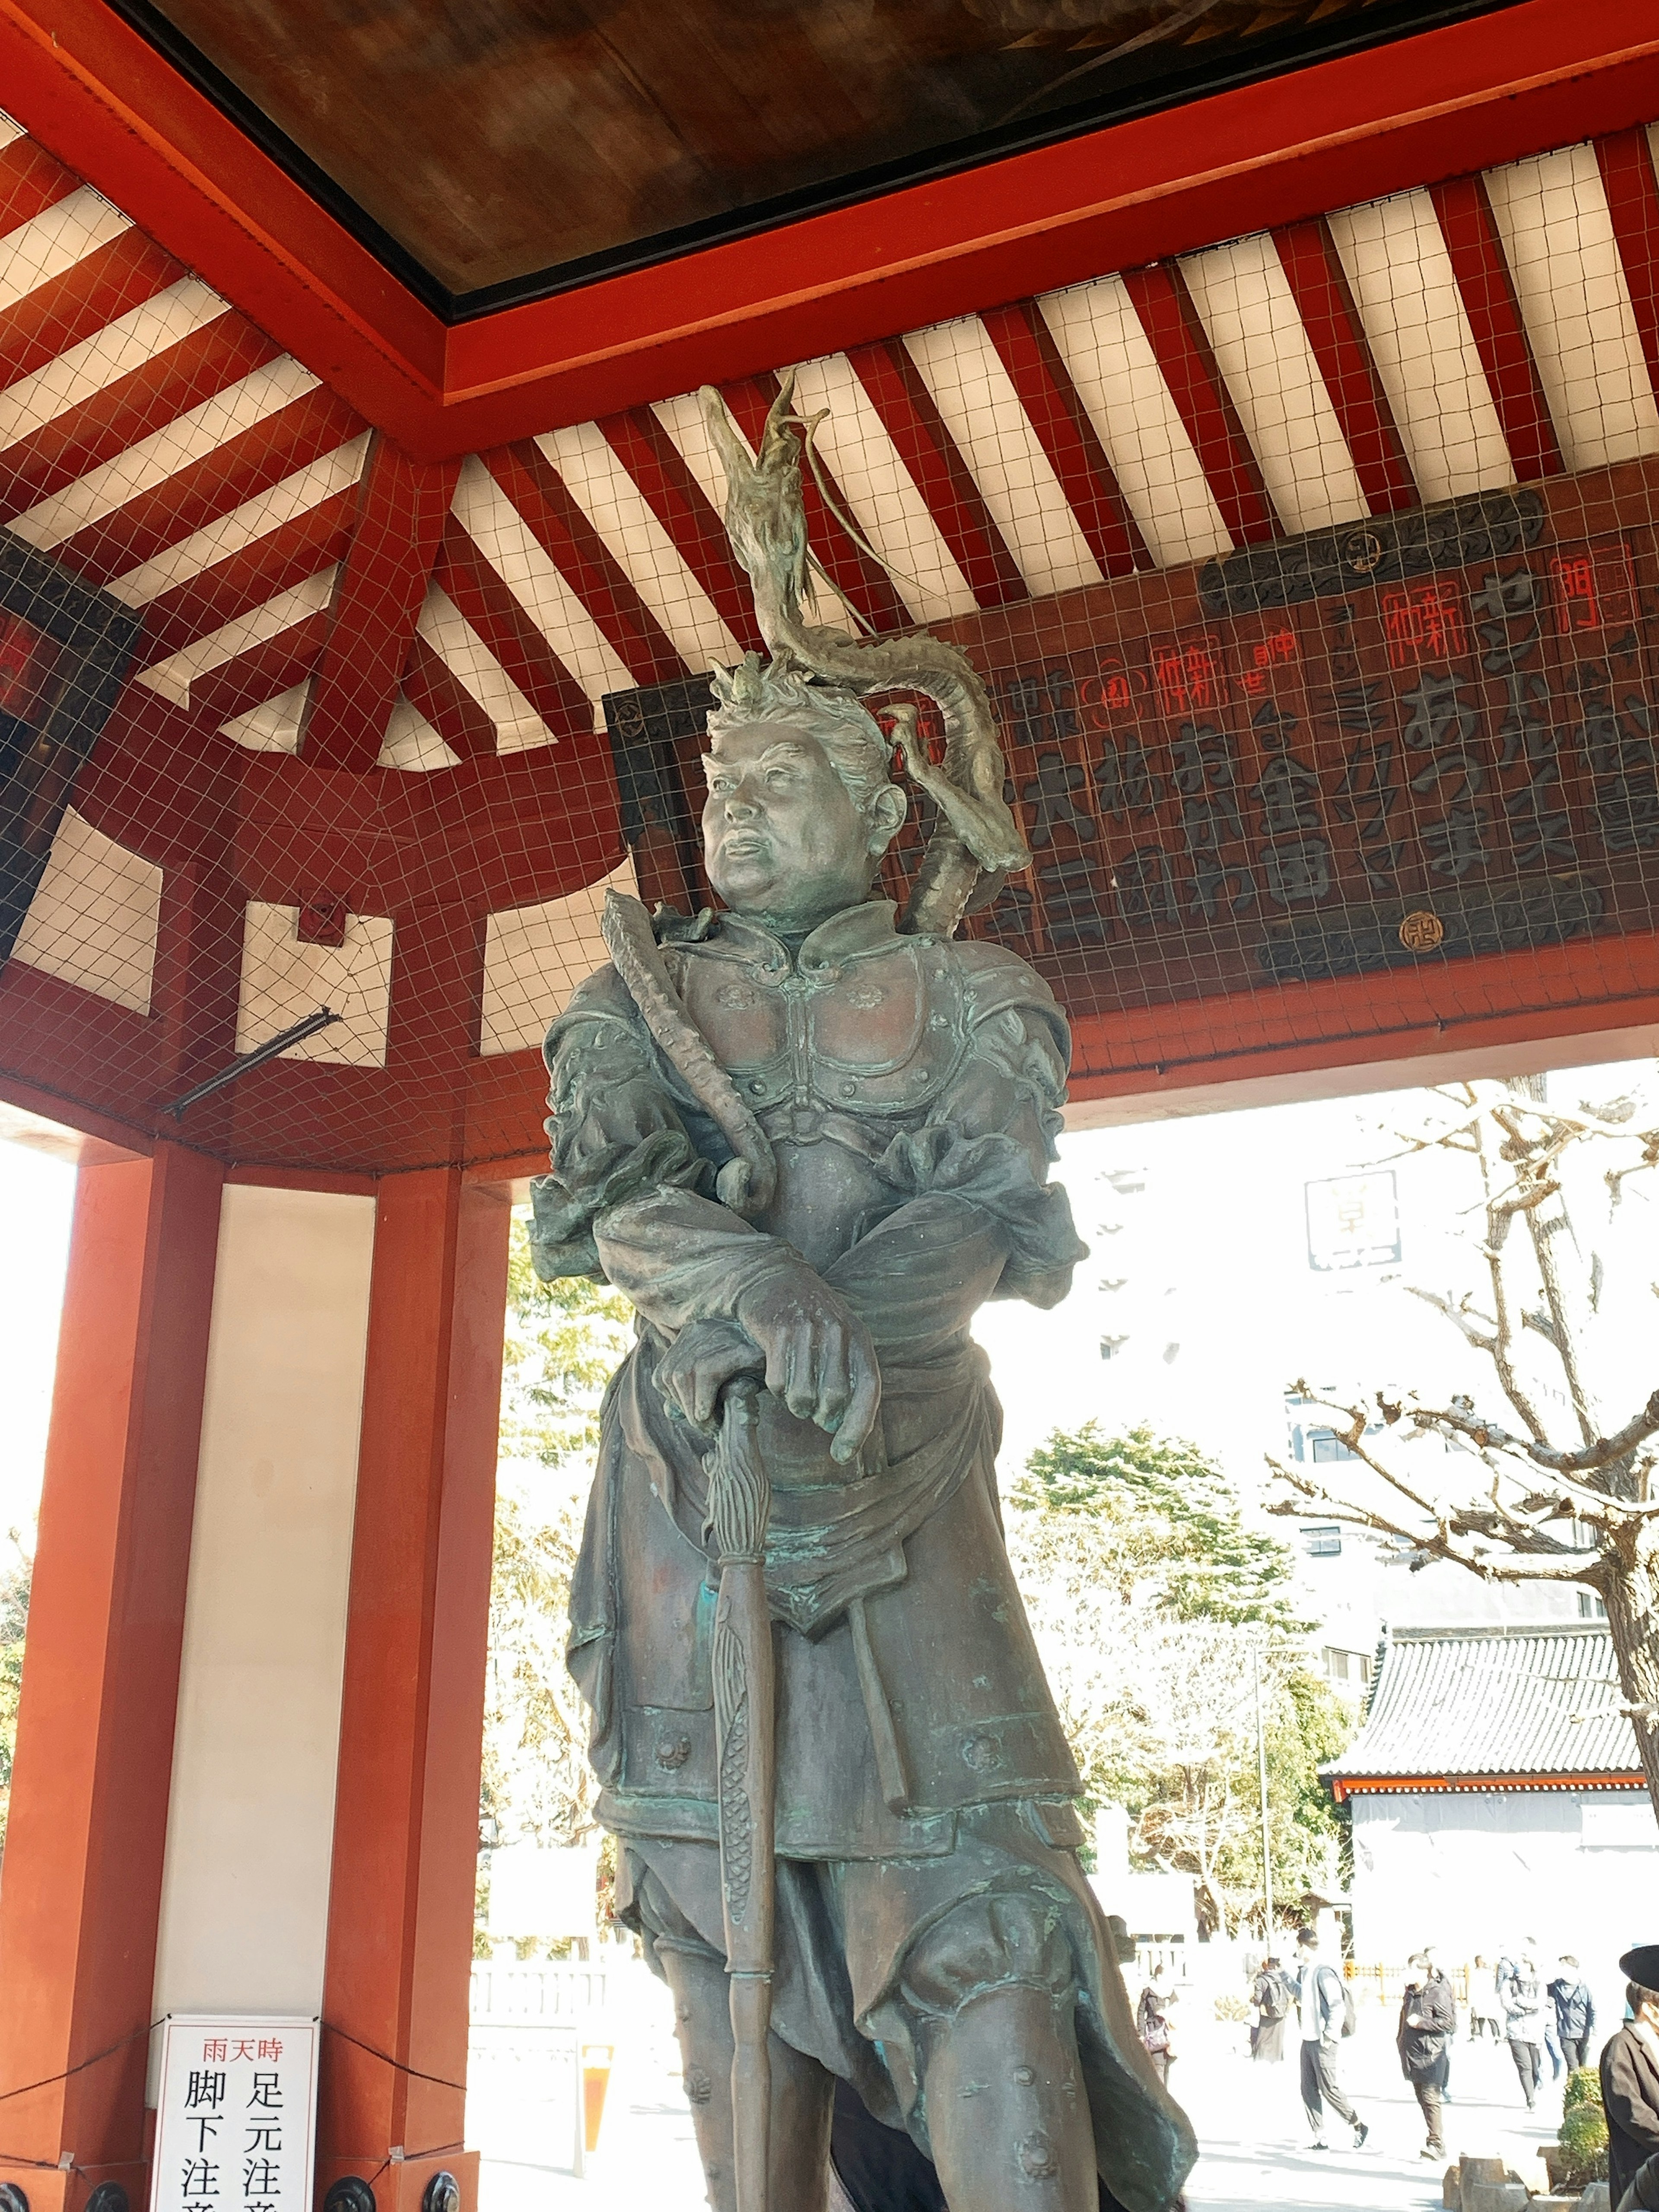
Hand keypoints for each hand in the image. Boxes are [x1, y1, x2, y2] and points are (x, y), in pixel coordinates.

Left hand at [657, 1316, 764, 1432]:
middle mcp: (701, 1327)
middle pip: (668, 1375)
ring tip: (713, 1427)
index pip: (663, 1373)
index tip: (698, 1418)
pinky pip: (706, 1374)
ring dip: (694, 1410)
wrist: (799, 1359)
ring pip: (682, 1375)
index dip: (674, 1401)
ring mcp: (719, 1332)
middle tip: (708, 1428)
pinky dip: (704, 1402)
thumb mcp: (724, 1383)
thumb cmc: (760, 1372)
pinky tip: (717, 1420)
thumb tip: (670, 1411)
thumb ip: (697, 1394)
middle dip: (683, 1408)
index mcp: (694, 1333)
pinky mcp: (737, 1345)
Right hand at [734, 1265, 879, 1463]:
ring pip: (802, 1395)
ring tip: (791, 1391)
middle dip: (819, 1415)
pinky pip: (777, 1381)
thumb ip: (844, 1379)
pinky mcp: (778, 1330)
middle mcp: (838, 1332)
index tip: (842, 1455)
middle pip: (833, 1398)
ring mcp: (808, 1329)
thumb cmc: (806, 1318)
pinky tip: (774, 1374)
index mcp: (859, 1337)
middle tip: (809, 1409)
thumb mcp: (836, 1340)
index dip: (857, 1427)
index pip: (868, 1390)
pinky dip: (776, 1388)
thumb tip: (835, 1428)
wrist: (770, 1277)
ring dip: (795, 1404)